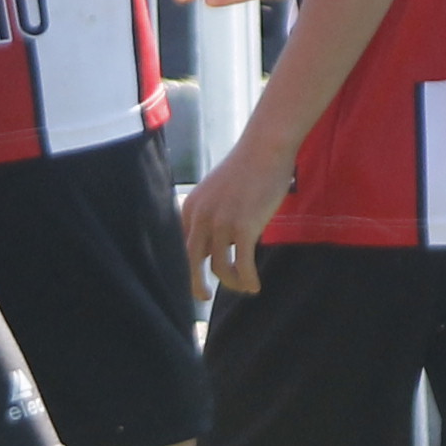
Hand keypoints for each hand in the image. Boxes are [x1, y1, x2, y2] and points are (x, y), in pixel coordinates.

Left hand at [180, 134, 289, 298]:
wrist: (265, 148)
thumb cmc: (246, 170)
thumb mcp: (216, 193)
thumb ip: (209, 217)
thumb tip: (210, 248)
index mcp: (190, 208)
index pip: (180, 246)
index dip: (184, 267)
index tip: (192, 279)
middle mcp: (200, 217)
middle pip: (190, 262)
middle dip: (194, 284)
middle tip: (203, 297)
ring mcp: (221, 222)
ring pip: (219, 267)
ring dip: (231, 282)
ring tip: (243, 287)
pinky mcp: (244, 227)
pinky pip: (242, 265)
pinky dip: (247, 280)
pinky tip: (254, 286)